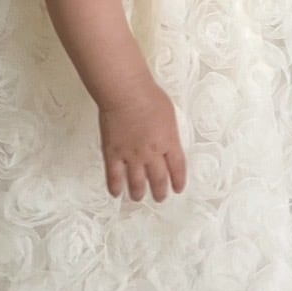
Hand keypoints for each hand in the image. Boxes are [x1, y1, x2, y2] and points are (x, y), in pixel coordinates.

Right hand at [98, 82, 186, 202]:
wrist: (125, 92)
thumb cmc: (148, 95)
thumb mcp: (169, 113)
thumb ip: (169, 131)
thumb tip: (168, 140)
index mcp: (169, 142)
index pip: (178, 168)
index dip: (178, 181)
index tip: (178, 188)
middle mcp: (152, 154)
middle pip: (159, 180)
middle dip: (160, 192)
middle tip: (160, 198)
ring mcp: (131, 156)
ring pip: (137, 183)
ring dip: (139, 193)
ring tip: (138, 197)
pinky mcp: (113, 154)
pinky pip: (114, 176)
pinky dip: (115, 187)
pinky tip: (116, 193)